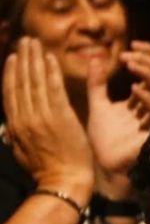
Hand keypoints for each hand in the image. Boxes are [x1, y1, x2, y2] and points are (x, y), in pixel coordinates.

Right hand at [2, 37, 92, 199]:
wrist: (65, 181)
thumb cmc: (48, 170)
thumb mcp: (23, 151)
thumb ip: (16, 135)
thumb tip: (10, 125)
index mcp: (15, 125)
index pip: (11, 93)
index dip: (10, 73)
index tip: (13, 58)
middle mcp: (25, 117)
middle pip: (21, 82)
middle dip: (22, 59)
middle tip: (25, 41)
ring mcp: (42, 116)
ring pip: (35, 81)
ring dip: (35, 59)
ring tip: (34, 43)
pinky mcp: (61, 116)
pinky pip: (55, 88)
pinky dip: (51, 71)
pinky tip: (50, 58)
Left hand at [86, 41, 149, 193]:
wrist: (103, 166)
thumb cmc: (103, 139)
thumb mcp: (98, 104)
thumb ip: (97, 82)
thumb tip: (96, 57)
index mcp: (143, 99)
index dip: (148, 54)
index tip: (132, 44)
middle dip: (147, 62)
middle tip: (127, 55)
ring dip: (148, 74)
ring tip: (130, 64)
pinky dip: (148, 97)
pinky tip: (134, 88)